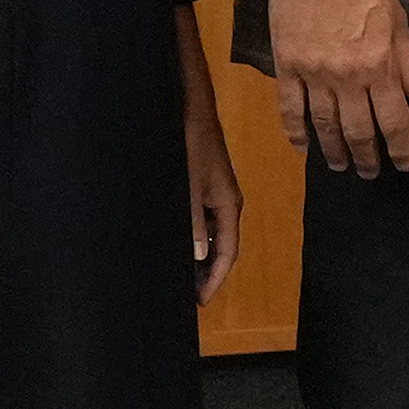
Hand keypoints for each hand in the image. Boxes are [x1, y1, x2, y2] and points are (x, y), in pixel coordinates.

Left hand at [184, 97, 249, 306]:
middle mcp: (227, 202)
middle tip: (189, 293)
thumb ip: (194, 222)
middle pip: (223, 246)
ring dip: (200, 254)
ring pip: (212, 233)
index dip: (216, 278)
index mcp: (229, 205)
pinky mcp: (204, 184)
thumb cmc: (191, 145)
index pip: (228, 252)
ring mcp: (216, 193)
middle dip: (208, 271)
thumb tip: (199, 256)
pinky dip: (195, 236)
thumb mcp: (189, 187)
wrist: (190, 107)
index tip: (202, 301)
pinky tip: (179, 241)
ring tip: (181, 273)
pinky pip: (204, 219)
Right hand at [265, 0, 408, 178]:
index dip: (400, 149)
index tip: (403, 165)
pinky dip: (295, 131)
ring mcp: (315, 73)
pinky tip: (302, 148)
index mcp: (380, 66)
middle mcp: (348, 77)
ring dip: (334, 151)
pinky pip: (290, 107)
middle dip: (367, 158)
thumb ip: (408, 61)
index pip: (394, 120)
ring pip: (324, 125)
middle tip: (368, 173)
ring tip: (340, 165)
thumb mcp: (398, 19)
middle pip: (359, 131)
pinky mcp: (288, 65)